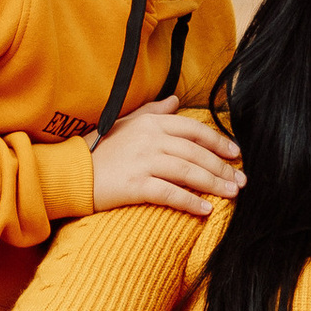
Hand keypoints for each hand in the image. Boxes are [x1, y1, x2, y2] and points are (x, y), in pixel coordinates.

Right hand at [88, 96, 243, 216]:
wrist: (70, 173)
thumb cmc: (99, 149)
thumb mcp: (126, 124)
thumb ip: (153, 112)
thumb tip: (175, 100)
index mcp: (150, 124)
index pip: (194, 130)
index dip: (218, 142)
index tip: (236, 154)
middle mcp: (149, 140)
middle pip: (196, 153)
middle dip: (222, 167)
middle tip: (241, 180)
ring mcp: (142, 162)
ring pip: (188, 172)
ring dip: (214, 184)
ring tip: (232, 194)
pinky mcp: (134, 185)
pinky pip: (170, 193)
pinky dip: (190, 202)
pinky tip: (206, 209)